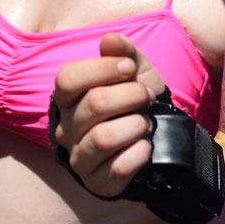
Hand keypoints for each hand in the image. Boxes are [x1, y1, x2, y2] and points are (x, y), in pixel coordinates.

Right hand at [52, 32, 164, 198]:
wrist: (158, 139)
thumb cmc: (137, 101)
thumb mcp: (136, 72)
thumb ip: (124, 53)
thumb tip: (110, 40)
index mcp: (68, 98)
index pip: (67, 78)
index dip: (102, 68)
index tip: (130, 67)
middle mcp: (66, 128)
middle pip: (93, 104)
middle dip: (131, 95)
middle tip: (148, 96)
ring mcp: (78, 158)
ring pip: (103, 138)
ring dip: (136, 125)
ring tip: (146, 123)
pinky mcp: (97, 183)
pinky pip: (118, 168)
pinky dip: (140, 153)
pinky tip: (145, 146)